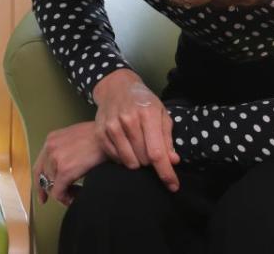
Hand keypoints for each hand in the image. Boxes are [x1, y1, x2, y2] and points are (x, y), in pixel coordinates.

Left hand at [33, 121, 105, 205]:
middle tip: (66, 196)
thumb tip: (65, 167)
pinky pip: (59, 193)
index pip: (39, 166)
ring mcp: (56, 159)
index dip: (40, 183)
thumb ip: (65, 150)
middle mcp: (50, 148)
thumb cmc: (100, 137)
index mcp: (51, 140)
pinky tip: (76, 198)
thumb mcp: (76, 139)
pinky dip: (66, 199)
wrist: (110, 136)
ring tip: (76, 194)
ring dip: (63, 193)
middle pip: (44, 178)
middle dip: (53, 190)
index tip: (43, 195)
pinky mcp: (65, 171)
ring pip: (52, 186)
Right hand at [90, 69, 179, 190]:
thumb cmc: (143, 102)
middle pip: (144, 159)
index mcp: (148, 114)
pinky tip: (126, 146)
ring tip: (138, 148)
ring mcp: (112, 126)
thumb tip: (173, 160)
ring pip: (129, 161)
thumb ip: (167, 138)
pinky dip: (123, 158)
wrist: (116, 87)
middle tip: (150, 150)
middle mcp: (128, 120)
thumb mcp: (161, 114)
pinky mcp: (100, 132)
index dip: (166, 172)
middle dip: (151, 161)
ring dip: (137, 161)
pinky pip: (115, 158)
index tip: (173, 186)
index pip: (157, 152)